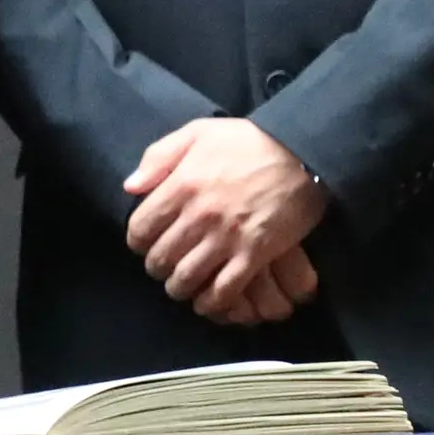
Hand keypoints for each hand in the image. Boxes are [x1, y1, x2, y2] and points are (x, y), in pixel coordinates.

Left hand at [122, 117, 327, 321]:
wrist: (303, 151)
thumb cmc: (249, 140)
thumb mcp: (198, 133)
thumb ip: (159, 157)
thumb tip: (130, 187)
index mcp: (182, 185)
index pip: (141, 229)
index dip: (138, 242)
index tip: (145, 244)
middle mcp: (200, 215)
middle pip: (160, 258)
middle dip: (157, 267)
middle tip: (164, 267)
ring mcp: (227, 237)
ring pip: (187, 279)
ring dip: (179, 287)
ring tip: (182, 285)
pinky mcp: (255, 253)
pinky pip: (224, 290)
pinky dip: (211, 302)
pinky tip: (208, 300)